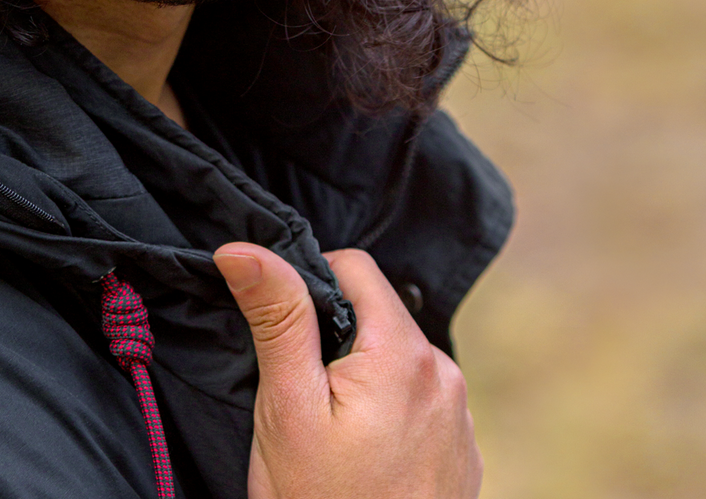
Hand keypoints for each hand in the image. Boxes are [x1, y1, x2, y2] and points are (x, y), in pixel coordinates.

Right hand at [213, 244, 481, 498]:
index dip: (308, 284)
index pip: (355, 266)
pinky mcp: (462, 454)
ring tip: (329, 434)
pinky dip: (385, 411)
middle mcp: (446, 377)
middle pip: (376, 314)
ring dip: (360, 374)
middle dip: (333, 336)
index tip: (283, 333)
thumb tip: (243, 247)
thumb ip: (277, 317)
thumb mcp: (287, 406)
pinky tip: (360, 457)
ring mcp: (460, 419)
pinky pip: (417, 401)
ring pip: (395, 358)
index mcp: (405, 354)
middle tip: (300, 394)